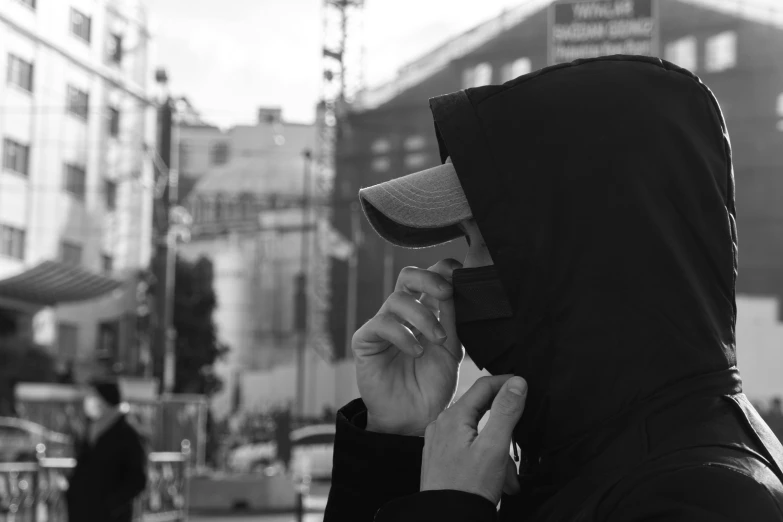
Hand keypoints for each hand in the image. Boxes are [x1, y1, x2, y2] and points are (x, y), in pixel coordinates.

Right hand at [352, 259, 463, 435]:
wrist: (415, 418)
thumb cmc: (434, 384)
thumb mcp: (451, 348)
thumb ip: (452, 318)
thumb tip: (457, 285)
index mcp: (425, 310)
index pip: (430, 277)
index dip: (443, 270)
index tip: (461, 277)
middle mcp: (402, 314)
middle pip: (407, 276)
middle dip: (428, 278)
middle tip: (446, 293)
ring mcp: (382, 325)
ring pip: (397, 299)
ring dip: (422, 316)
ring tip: (439, 339)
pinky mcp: (365, 341)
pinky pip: (381, 324)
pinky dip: (403, 335)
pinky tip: (416, 351)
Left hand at [420, 375, 527, 504]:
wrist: (447, 520)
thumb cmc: (468, 487)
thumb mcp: (494, 447)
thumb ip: (506, 411)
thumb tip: (517, 383)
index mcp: (453, 417)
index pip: (483, 386)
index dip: (506, 382)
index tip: (525, 385)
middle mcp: (442, 425)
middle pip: (481, 412)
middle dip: (505, 429)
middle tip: (521, 442)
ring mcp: (440, 442)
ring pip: (478, 435)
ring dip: (498, 453)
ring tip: (508, 478)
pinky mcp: (441, 459)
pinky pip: (469, 450)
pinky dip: (486, 462)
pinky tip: (498, 481)